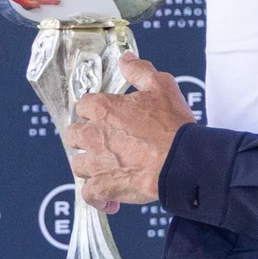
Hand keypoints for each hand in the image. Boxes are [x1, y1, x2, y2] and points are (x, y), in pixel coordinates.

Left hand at [62, 55, 196, 209]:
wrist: (183, 160)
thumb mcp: (162, 86)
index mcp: (104, 108)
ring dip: (90, 167)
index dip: (96, 111)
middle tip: (106, 143)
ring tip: (109, 169)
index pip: (84, 105)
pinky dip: (98, 197)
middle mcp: (94, 134)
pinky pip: (89, 194)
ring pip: (78, 165)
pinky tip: (110, 199)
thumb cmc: (174, 126)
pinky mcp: (104, 186)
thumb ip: (139, 71)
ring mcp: (96, 162)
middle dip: (86, 139)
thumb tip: (125, 58)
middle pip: (74, 135)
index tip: (108, 118)